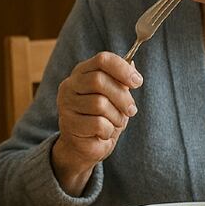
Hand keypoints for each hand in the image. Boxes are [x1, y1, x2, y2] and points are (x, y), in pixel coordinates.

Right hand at [51, 52, 142, 194]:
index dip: (122, 69)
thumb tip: (132, 63)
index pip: (102, 60)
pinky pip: (98, 123)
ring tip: (116, 122)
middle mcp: (70, 85)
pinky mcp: (69, 123)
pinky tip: (104, 133)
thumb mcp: (115, 96)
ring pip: (99, 104)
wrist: (84, 146)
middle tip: (132, 110)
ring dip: (116, 116)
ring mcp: (66, 104)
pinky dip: (108, 130)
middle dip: (122, 97)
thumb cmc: (101, 117)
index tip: (138, 82)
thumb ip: (121, 80)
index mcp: (82, 72)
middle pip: (99, 80)